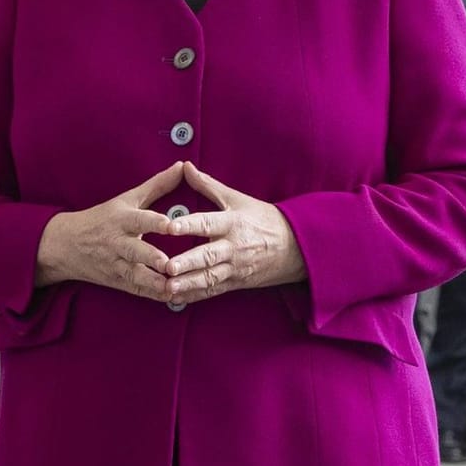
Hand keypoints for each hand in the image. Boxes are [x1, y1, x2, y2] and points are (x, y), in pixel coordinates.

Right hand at [35, 162, 180, 301]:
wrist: (65, 245)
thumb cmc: (102, 219)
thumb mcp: (126, 199)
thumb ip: (157, 185)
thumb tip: (182, 166)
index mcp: (121, 220)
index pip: (139, 220)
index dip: (155, 223)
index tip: (172, 226)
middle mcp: (117, 242)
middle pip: (134, 250)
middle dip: (150, 257)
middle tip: (169, 264)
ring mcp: (116, 264)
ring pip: (135, 275)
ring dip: (154, 282)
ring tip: (174, 287)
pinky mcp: (117, 281)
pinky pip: (137, 289)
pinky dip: (154, 294)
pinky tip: (173, 298)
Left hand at [162, 163, 305, 301]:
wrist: (298, 247)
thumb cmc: (263, 219)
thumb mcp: (238, 199)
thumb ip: (208, 185)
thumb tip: (185, 166)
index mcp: (233, 223)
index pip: (208, 223)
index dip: (188, 224)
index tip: (170, 226)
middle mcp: (233, 247)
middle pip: (208, 255)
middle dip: (187, 262)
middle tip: (167, 266)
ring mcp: (235, 268)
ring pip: (210, 278)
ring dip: (188, 284)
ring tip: (168, 288)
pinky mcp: (236, 282)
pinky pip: (213, 291)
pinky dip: (194, 295)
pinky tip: (175, 299)